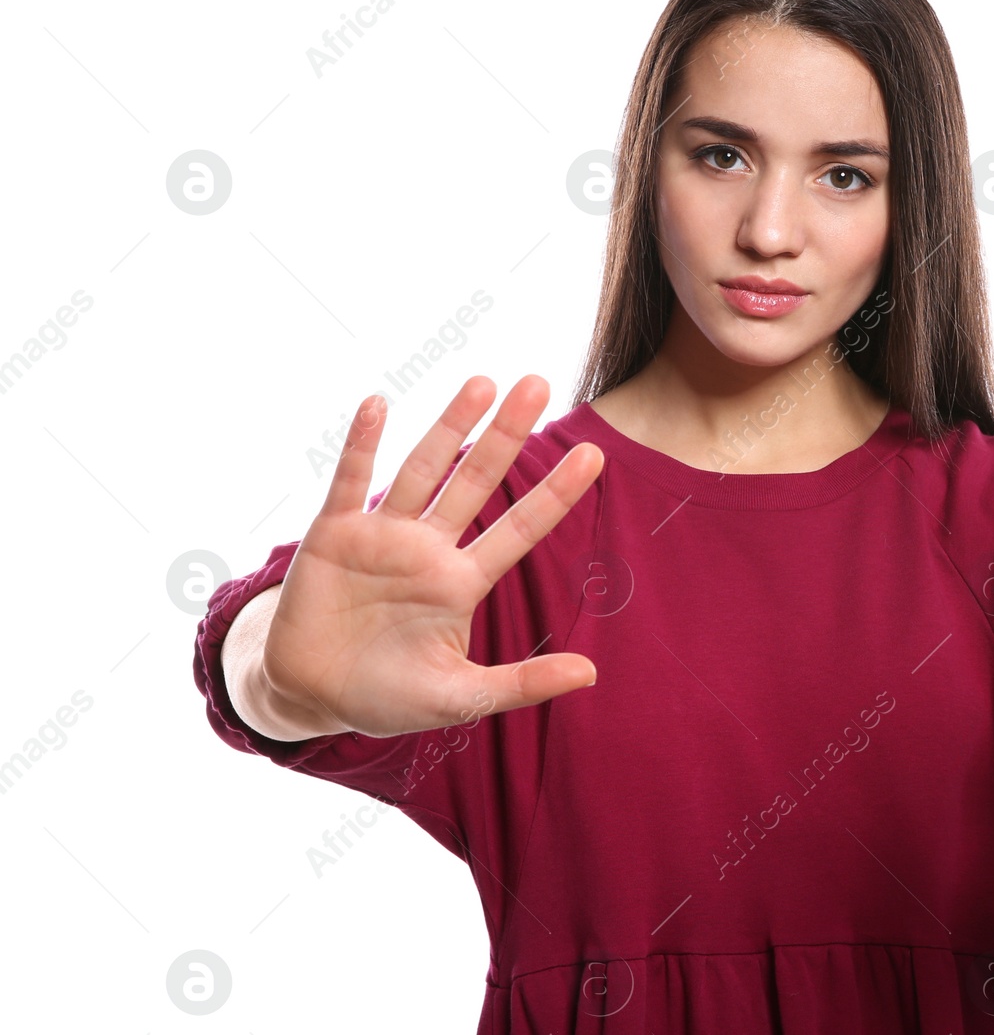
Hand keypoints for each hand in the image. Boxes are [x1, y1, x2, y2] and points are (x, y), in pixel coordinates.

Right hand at [263, 375, 603, 737]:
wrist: (310, 695)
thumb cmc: (389, 695)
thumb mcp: (460, 698)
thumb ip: (522, 683)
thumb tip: (591, 672)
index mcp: (463, 580)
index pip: (520, 528)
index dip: (555, 493)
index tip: (595, 454)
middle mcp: (429, 547)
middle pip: (476, 480)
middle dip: (506, 435)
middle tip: (538, 383)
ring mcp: (383, 535)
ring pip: (422, 470)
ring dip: (450, 427)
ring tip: (482, 382)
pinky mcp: (333, 535)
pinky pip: (350, 481)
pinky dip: (363, 444)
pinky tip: (378, 404)